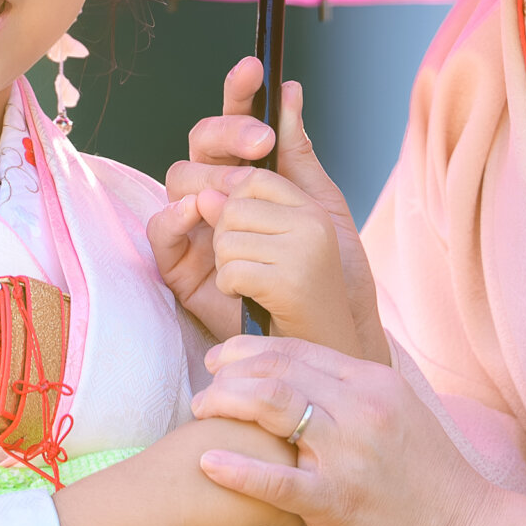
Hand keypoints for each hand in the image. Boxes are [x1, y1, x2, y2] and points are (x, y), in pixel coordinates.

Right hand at [147, 416, 304, 525]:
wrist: (149, 497)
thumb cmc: (166, 470)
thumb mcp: (204, 435)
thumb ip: (231, 436)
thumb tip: (241, 452)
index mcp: (253, 412)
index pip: (280, 435)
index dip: (265, 456)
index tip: (242, 467)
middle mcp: (274, 431)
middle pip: (296, 461)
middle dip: (281, 476)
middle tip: (245, 491)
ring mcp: (281, 464)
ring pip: (301, 491)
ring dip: (283, 503)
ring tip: (249, 510)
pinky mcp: (280, 499)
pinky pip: (293, 523)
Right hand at [159, 60, 387, 360]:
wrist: (329, 328)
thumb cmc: (329, 269)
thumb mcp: (318, 202)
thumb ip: (297, 150)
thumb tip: (288, 91)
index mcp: (251, 174)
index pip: (236, 123)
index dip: (239, 94)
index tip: (255, 68)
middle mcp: (218, 194)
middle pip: (200, 142)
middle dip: (227, 132)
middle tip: (261, 143)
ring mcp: (197, 227)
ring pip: (179, 179)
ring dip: (209, 174)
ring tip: (239, 190)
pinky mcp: (181, 266)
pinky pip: (161, 230)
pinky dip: (176, 216)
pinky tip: (201, 212)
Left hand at [191, 336, 525, 525]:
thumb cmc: (428, 480)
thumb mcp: (397, 416)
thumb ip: (355, 394)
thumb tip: (308, 377)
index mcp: (373, 384)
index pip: (298, 349)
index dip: (251, 350)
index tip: (222, 359)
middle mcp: (361, 409)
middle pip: (279, 371)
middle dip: (230, 373)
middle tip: (204, 387)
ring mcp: (349, 455)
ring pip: (274, 408)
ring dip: (227, 404)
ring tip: (201, 412)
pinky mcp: (337, 502)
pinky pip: (278, 481)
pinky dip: (238, 469)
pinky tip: (209, 462)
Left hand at [205, 168, 357, 352]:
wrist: (322, 346)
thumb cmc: (288, 299)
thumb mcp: (267, 248)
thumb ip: (237, 216)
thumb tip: (203, 196)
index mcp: (311, 208)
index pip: (255, 179)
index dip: (231, 200)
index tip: (236, 230)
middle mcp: (312, 222)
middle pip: (233, 207)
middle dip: (223, 237)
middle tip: (242, 263)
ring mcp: (304, 250)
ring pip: (226, 240)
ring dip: (224, 266)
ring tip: (247, 281)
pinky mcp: (289, 281)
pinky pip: (230, 271)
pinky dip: (228, 288)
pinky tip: (245, 297)